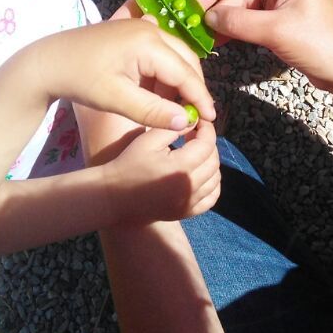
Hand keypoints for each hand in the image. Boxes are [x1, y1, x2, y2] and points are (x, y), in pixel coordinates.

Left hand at [34, 20, 215, 129]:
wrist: (48, 61)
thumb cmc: (80, 80)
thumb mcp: (116, 100)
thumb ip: (153, 111)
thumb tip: (187, 122)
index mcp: (148, 43)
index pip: (185, 73)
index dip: (200, 97)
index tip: (210, 120)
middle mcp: (150, 28)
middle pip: (186, 59)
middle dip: (194, 87)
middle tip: (197, 115)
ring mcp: (141, 26)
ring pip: (176, 54)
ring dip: (180, 79)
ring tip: (179, 106)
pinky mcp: (133, 31)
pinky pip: (162, 50)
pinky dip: (167, 70)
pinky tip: (161, 91)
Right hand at [101, 120, 220, 221]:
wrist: (115, 196)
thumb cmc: (129, 163)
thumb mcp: (149, 139)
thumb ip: (173, 127)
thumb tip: (193, 119)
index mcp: (181, 167)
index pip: (207, 144)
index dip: (207, 129)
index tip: (200, 121)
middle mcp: (190, 187)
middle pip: (214, 161)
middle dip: (209, 144)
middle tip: (196, 135)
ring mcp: (190, 202)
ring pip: (216, 179)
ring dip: (211, 163)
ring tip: (196, 153)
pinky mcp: (187, 212)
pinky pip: (212, 197)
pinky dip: (212, 184)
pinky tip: (200, 174)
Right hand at [191, 0, 332, 92]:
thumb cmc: (318, 43)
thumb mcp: (275, 31)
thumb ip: (238, 21)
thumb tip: (207, 17)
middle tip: (191, 12)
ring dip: (222, 13)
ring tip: (199, 27)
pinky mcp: (279, 15)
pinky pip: (250, 14)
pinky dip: (234, 23)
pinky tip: (215, 35)